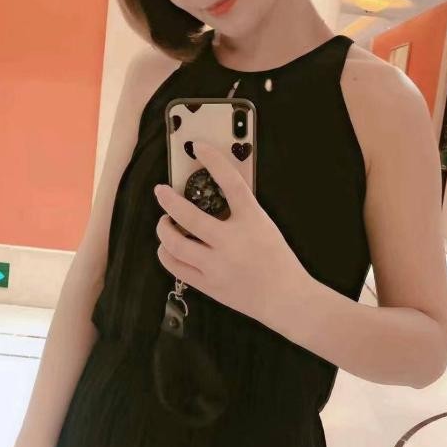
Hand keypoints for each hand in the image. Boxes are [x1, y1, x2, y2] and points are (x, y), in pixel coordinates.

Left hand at [154, 140, 304, 321]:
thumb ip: (241, 211)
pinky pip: (175, 266)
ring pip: (174, 244)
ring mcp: (217, 265)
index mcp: (252, 221)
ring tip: (165, 222)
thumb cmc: (278, 260)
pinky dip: (166, 253)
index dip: (214, 160)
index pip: (231, 182)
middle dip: (168, 199)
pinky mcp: (208, 285)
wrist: (286, 299)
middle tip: (161, 191)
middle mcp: (231, 242)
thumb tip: (212, 194)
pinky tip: (168, 247)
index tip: (198, 147)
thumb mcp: (264, 226)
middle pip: (188, 215)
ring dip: (164, 228)